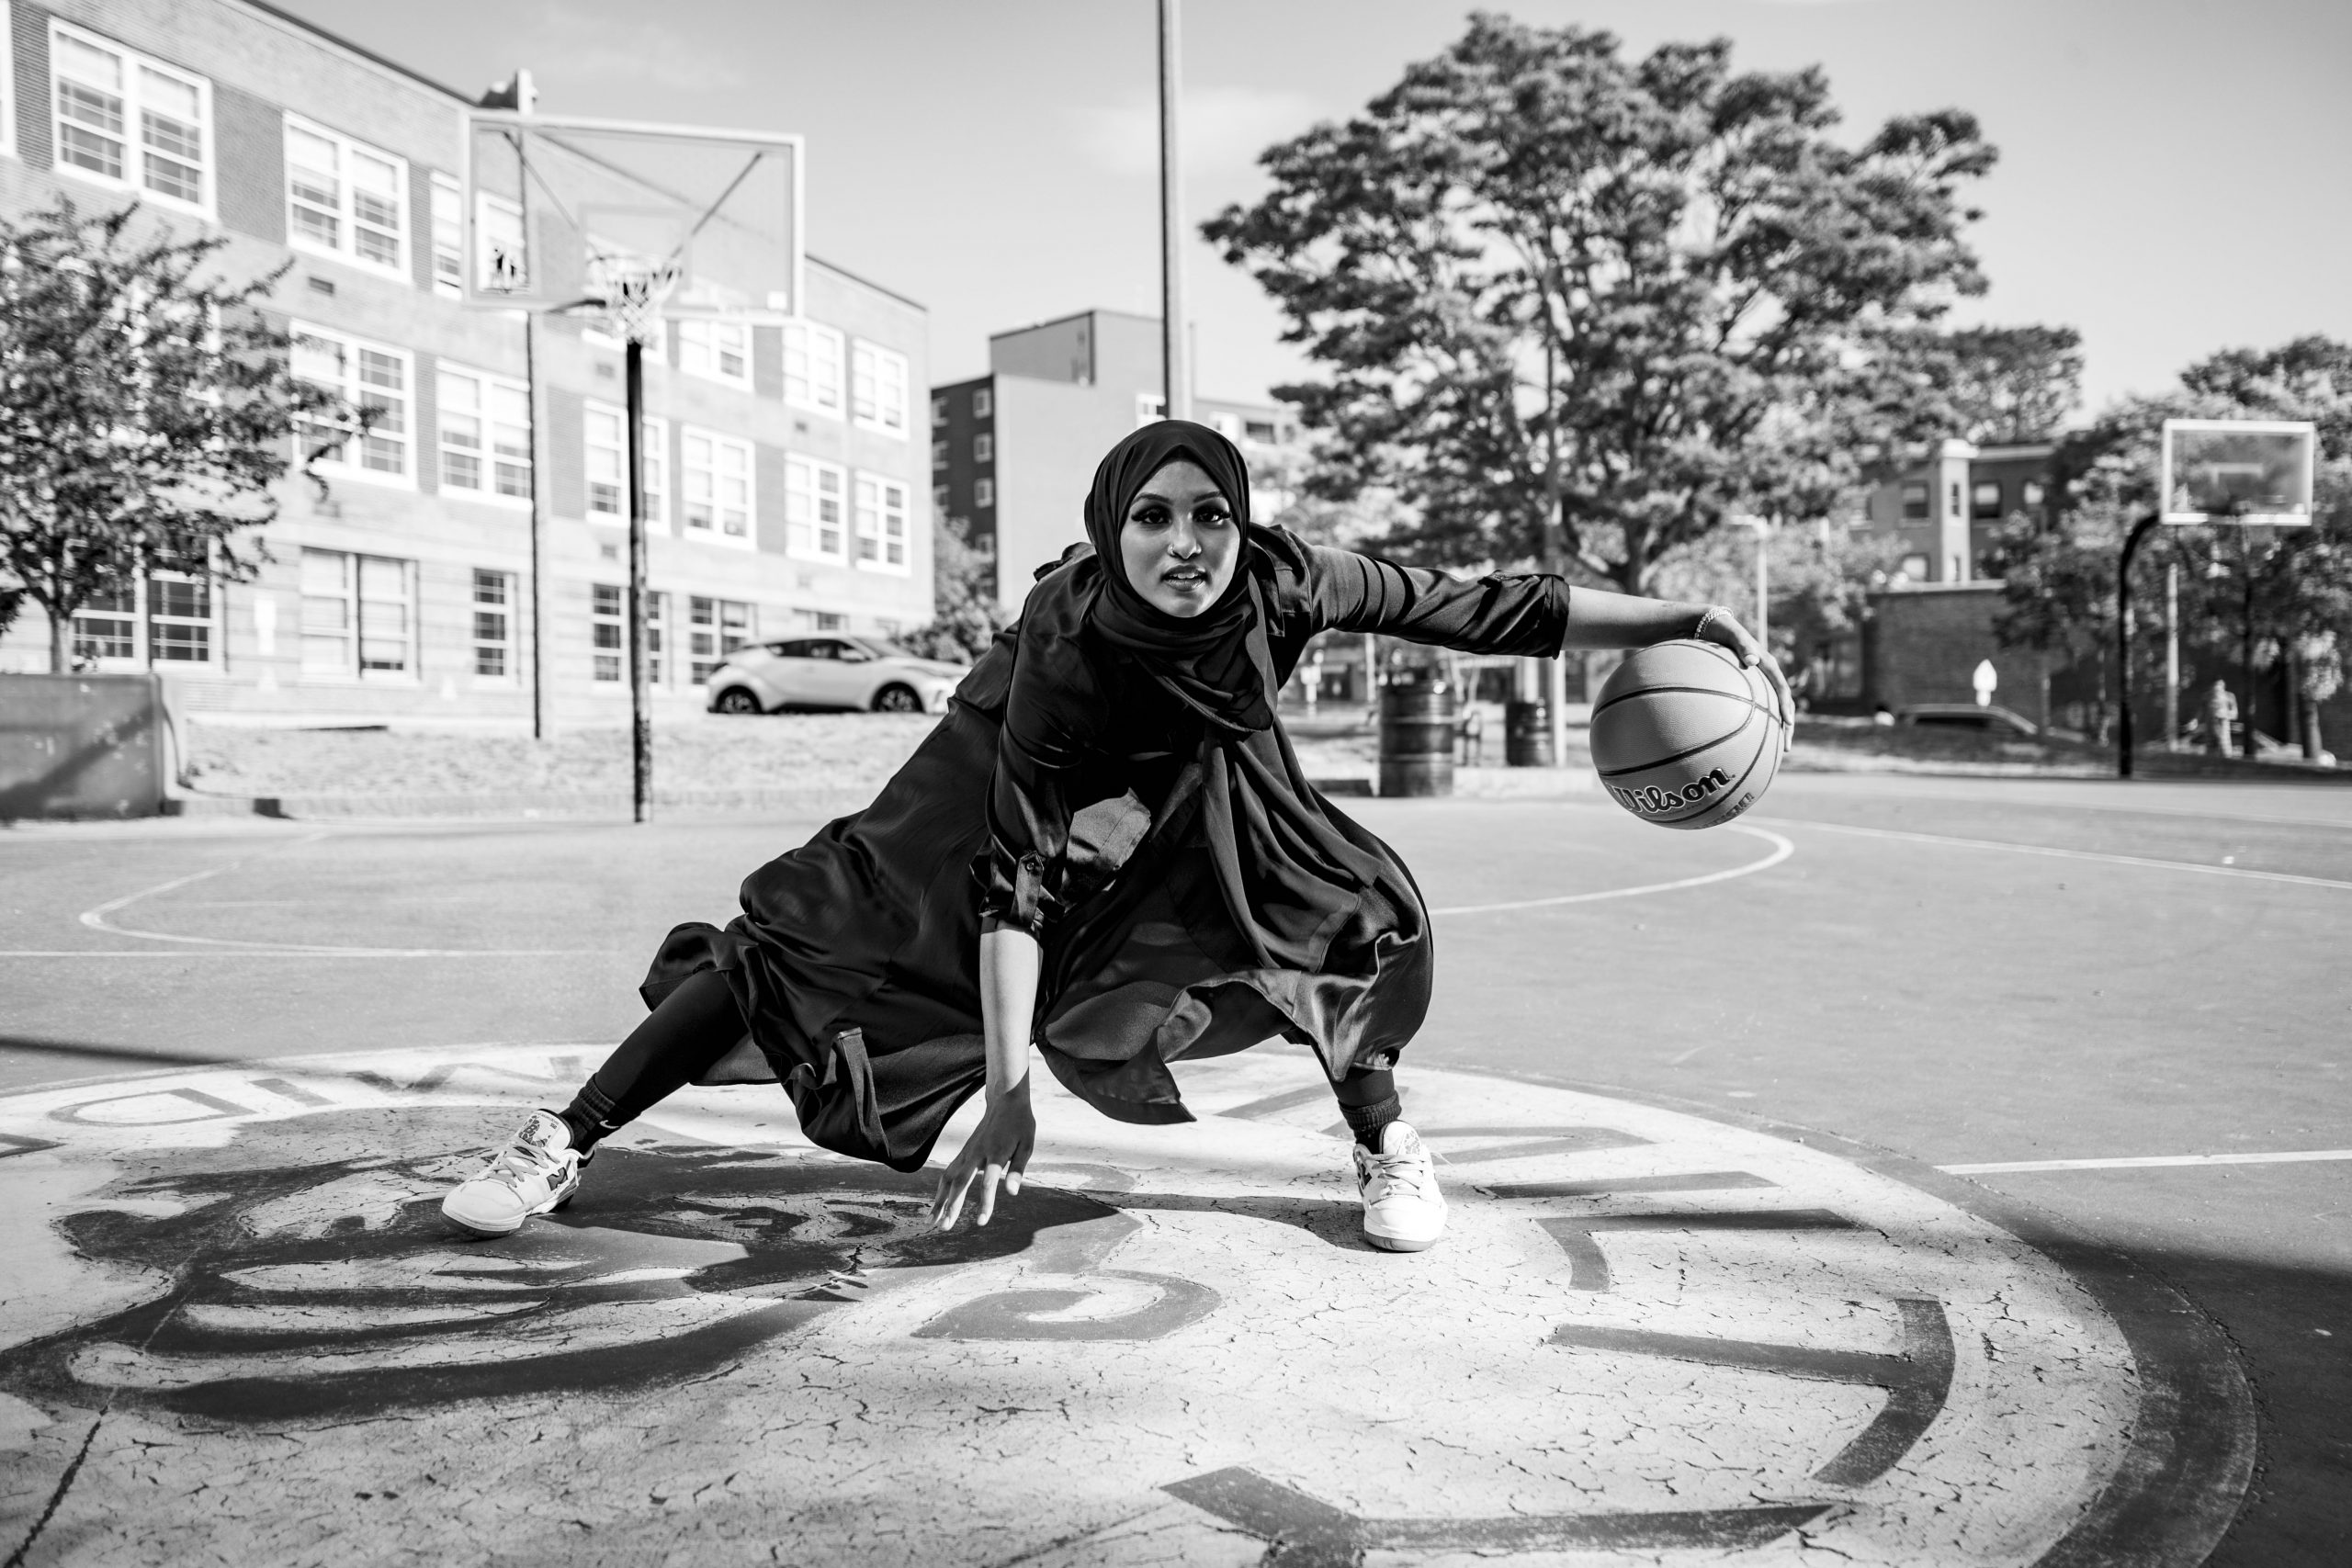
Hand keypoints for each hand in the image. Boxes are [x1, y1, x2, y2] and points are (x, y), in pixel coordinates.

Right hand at [930, 1077, 1035, 1229]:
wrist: (1005, 1100)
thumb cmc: (1020, 1124)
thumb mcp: (1027, 1145)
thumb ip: (1018, 1169)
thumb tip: (1012, 1193)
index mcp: (996, 1153)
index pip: (988, 1182)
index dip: (985, 1203)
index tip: (981, 1222)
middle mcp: (977, 1153)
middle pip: (960, 1182)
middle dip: (951, 1206)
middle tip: (944, 1228)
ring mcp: (967, 1152)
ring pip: (948, 1178)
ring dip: (939, 1200)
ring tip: (931, 1222)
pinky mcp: (963, 1152)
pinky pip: (948, 1173)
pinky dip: (941, 1190)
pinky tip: (937, 1204)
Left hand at [1691, 607, 1794, 745]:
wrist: (1709, 626)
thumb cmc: (1720, 629)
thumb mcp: (1732, 633)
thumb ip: (1742, 645)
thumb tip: (1753, 661)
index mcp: (1766, 665)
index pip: (1781, 688)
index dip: (1786, 706)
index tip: (1788, 722)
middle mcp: (1764, 676)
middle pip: (1781, 705)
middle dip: (1786, 727)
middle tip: (1785, 748)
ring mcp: (1755, 684)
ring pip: (1769, 710)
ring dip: (1773, 730)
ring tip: (1773, 752)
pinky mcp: (1744, 689)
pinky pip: (1751, 708)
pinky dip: (1753, 724)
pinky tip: (1743, 740)